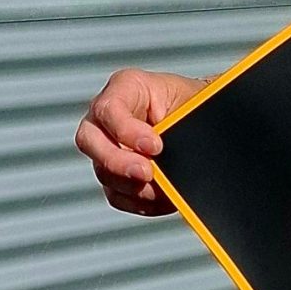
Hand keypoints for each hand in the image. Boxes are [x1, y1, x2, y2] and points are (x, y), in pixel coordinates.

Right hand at [76, 67, 206, 215]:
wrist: (201, 122)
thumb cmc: (194, 102)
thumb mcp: (191, 102)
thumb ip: (178, 123)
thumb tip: (172, 153)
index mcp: (126, 88)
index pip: (109, 108)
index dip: (126, 130)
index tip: (155, 146)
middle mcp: (106, 118)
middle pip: (90, 141)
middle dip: (118, 162)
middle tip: (146, 173)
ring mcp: (106, 147)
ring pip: (104, 173)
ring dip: (134, 186)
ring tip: (163, 187)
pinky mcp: (114, 174)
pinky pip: (117, 195)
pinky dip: (139, 201)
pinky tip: (160, 197)